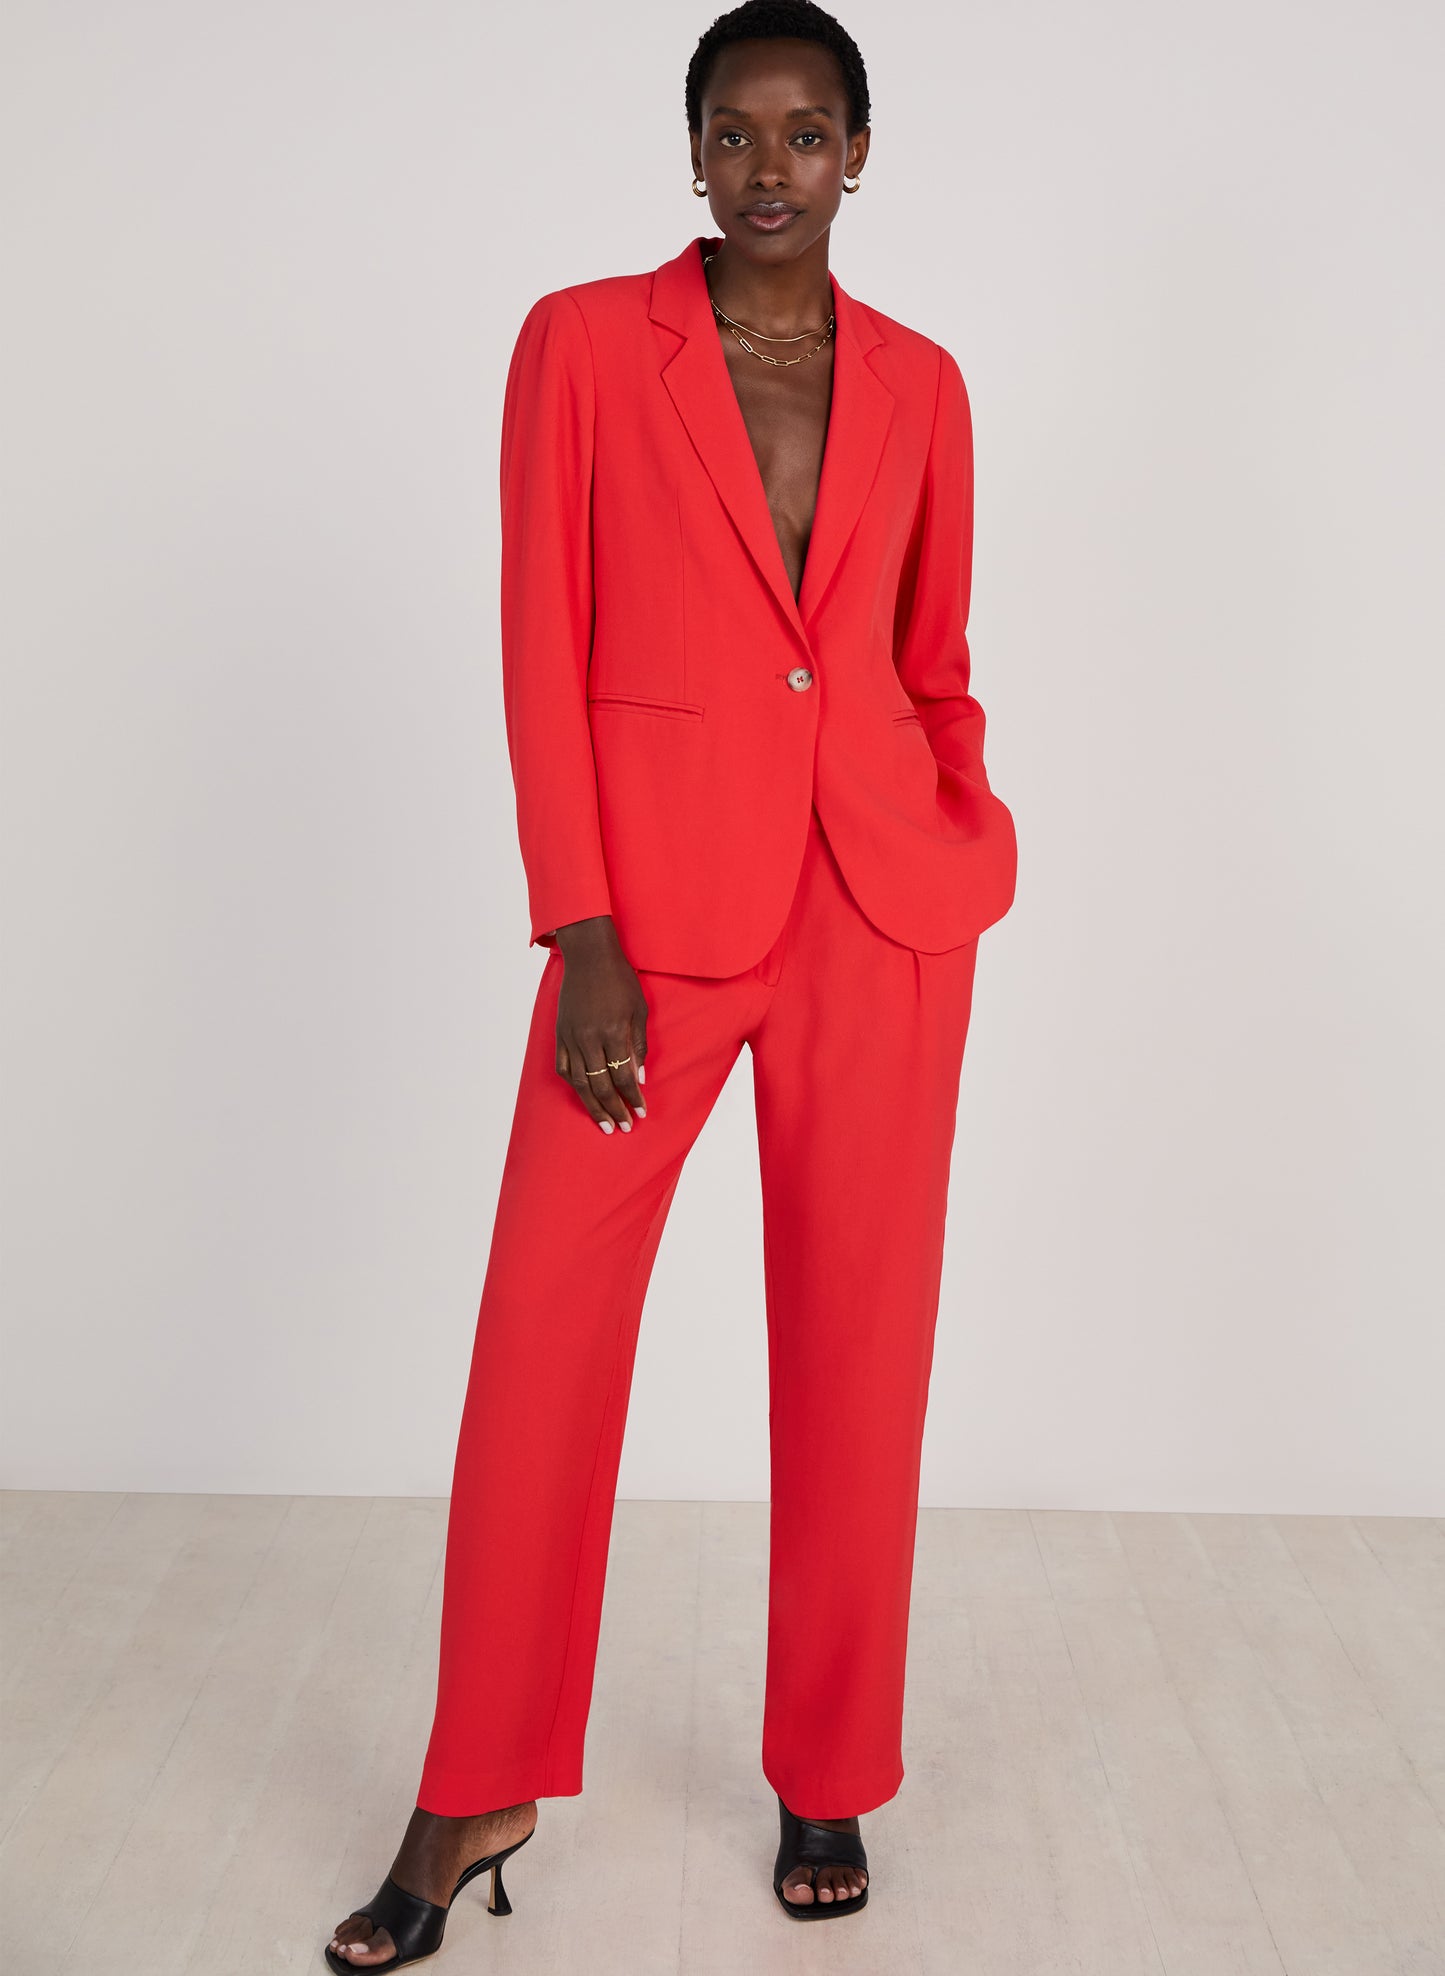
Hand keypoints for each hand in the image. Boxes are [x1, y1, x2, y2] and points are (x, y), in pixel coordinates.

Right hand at [552, 917, 647, 1134]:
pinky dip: (573, 1085)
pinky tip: (583, 1096)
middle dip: (614, 1109)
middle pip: (600, 1085)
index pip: (623, 1076)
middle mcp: (589, 1039)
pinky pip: (563, 1067)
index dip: (633, 1097)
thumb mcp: (639, 1010)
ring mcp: (571, 1037)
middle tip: (624, 1127)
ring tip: (604, 1123)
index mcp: (613, 1032)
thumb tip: (639, 1078)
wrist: (589, 956)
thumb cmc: (620, 980)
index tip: (641, 1112)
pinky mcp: (560, 1033)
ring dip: (593, 1106)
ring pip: (580, 1082)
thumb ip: (638, 1045)